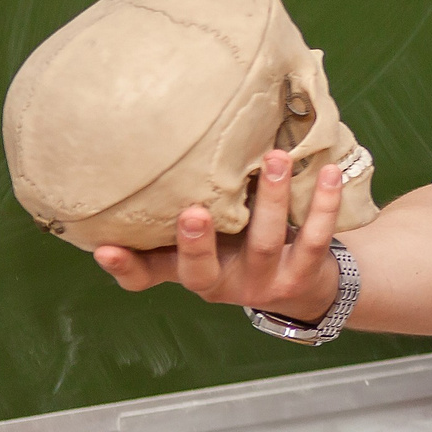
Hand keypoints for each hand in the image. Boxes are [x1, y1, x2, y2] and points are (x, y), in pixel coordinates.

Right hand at [93, 149, 348, 322]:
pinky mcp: (302, 275)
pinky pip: (314, 238)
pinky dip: (322, 204)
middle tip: (192, 211)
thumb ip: (189, 208)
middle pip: (202, 269)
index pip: (147, 277)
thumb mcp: (210, 238)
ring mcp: (262, 283)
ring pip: (264, 243)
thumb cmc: (242, 246)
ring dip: (270, 199)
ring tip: (275, 158)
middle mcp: (221, 283)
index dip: (125, 267)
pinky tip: (326, 172)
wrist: (306, 286)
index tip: (104, 248)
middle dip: (196, 242)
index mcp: (188, 271)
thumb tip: (165, 145)